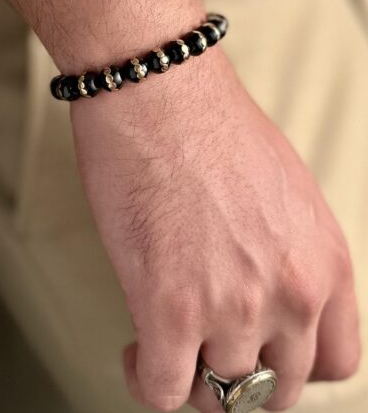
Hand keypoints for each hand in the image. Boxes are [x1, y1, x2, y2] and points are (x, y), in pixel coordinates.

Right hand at [71, 45, 359, 411]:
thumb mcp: (286, 190)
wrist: (161, 91)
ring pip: (216, 395)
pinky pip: (165, 391)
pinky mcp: (171, 308)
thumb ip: (288, 252)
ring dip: (190, 378)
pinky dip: (149, 382)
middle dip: (237, 379)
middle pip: (273, 389)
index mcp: (326, 260)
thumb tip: (260, 287)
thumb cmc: (213, 125)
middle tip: (205, 352)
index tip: (259, 354)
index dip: (291, 367)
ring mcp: (233, 306)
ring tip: (167, 345)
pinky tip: (138, 350)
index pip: (336, 362)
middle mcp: (291, 292)